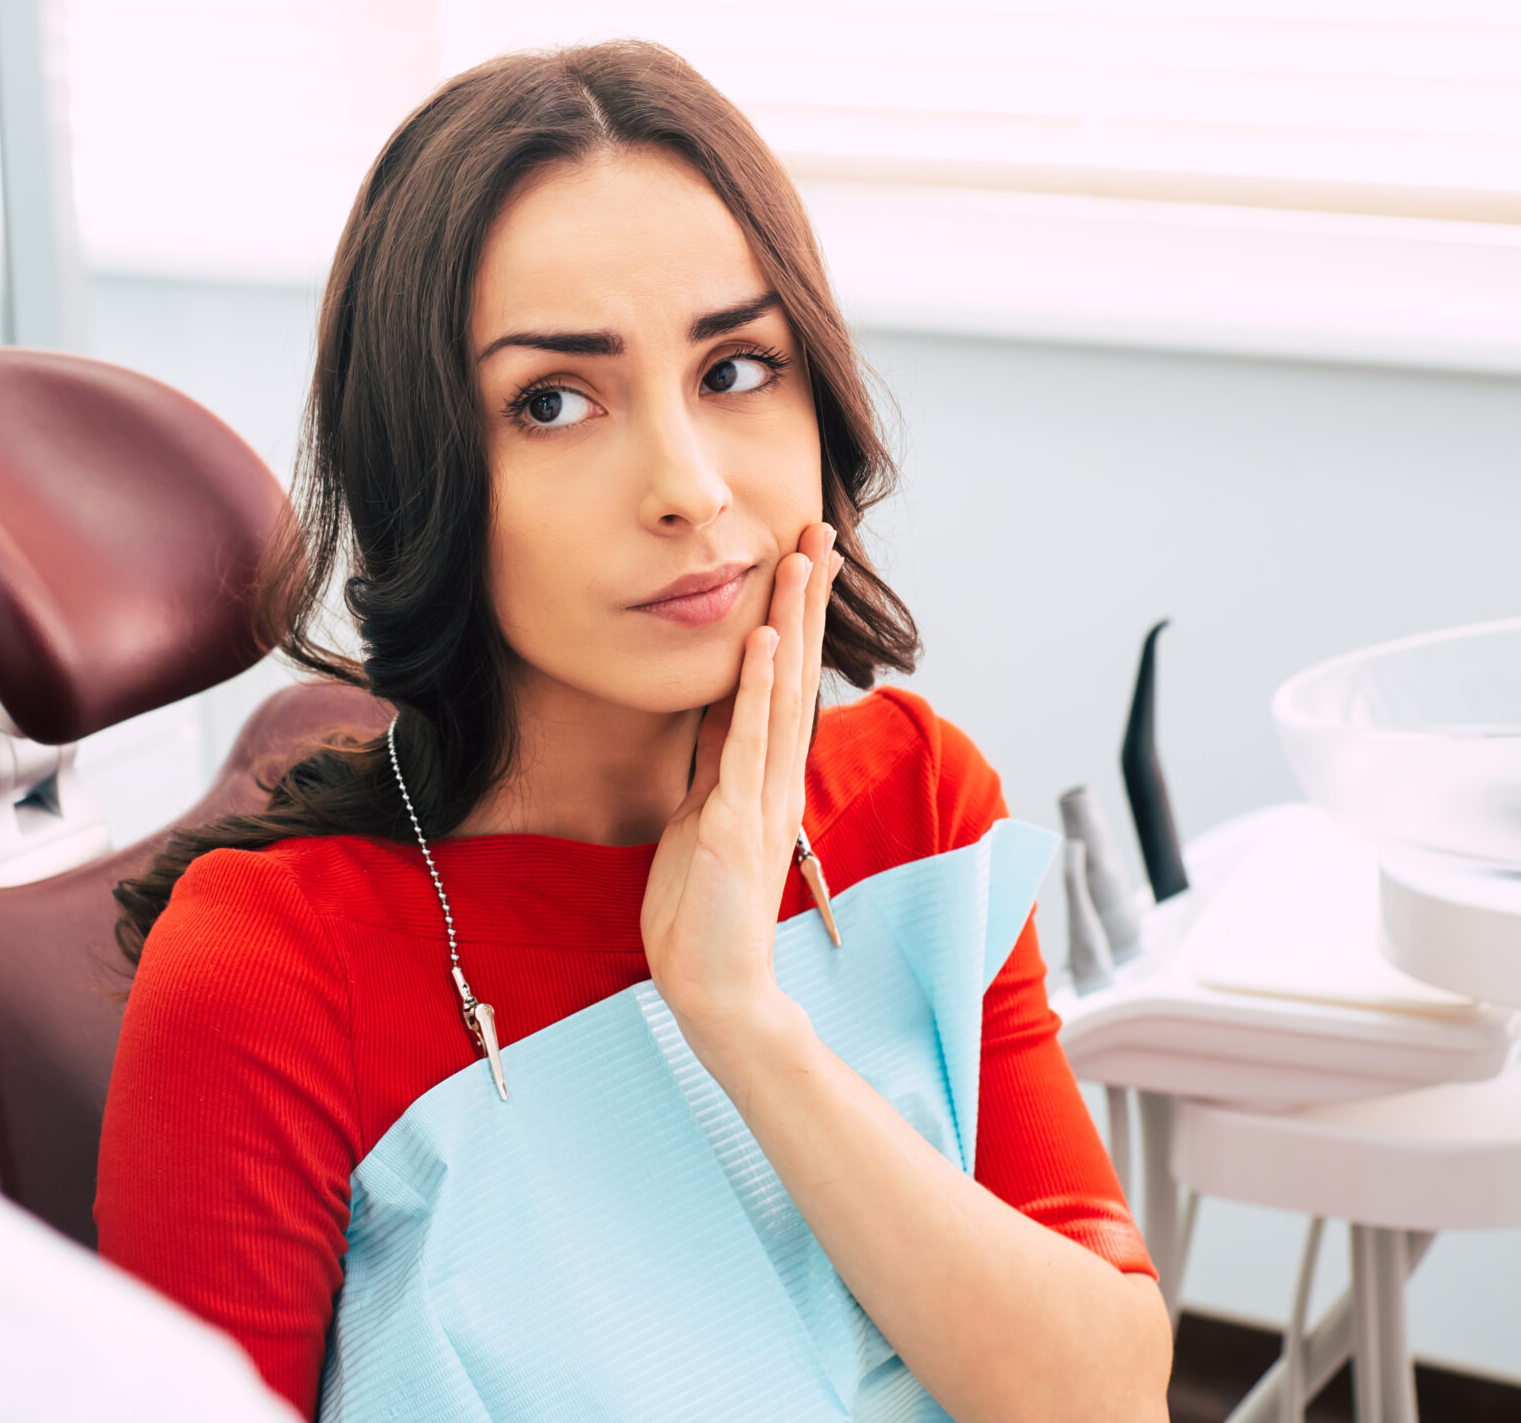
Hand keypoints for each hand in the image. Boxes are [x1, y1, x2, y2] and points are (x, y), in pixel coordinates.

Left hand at [639, 522, 842, 1042]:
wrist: (714, 987)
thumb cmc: (702, 914)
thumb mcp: (702, 822)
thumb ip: (714, 771)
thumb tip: (713, 717)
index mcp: (762, 779)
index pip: (777, 684)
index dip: (791, 620)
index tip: (801, 561)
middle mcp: (773, 780)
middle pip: (792, 674)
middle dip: (804, 602)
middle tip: (818, 532)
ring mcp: (760, 799)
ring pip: (779, 695)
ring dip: (790, 625)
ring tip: (800, 562)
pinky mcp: (738, 824)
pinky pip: (746, 745)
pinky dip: (754, 692)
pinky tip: (762, 642)